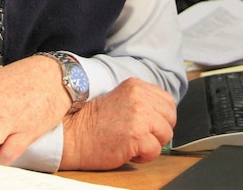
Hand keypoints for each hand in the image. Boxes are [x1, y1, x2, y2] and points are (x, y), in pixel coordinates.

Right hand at [59, 77, 176, 170]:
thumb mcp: (120, 99)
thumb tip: (162, 116)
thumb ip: (141, 102)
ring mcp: (139, 116)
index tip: (150, 125)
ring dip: (151, 144)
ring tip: (132, 143)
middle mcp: (140, 98)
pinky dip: (143, 156)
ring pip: (165, 134)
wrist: (72, 135)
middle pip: (170, 118)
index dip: (161, 118)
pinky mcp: (137, 136)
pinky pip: (155, 151)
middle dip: (158, 131)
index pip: (168, 101)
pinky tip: (128, 151)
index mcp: (136, 86)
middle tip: (140, 136)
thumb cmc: (92, 122)